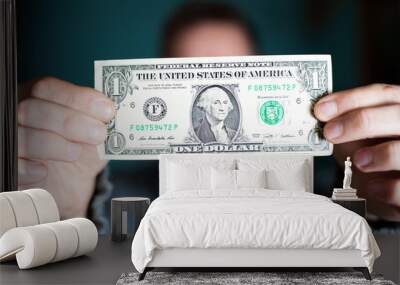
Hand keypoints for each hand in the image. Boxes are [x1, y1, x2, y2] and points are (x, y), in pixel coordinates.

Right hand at [18, 77, 114, 217]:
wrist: (67, 178)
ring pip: (22, 136)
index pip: (49, 88)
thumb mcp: (93, 130)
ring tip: (76, 153)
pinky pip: (13, 164)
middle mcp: (18, 112)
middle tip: (99, 133)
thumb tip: (112, 114)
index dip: (79, 98)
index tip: (107, 110)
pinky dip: (29, 168)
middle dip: (69, 121)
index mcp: (39, 96)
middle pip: (33, 109)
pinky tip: (44, 170)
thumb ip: (99, 120)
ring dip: (54, 145)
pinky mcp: (9, 163)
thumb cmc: (80, 145)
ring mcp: (11, 136)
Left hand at [314, 84, 399, 220]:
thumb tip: (321, 120)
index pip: (382, 94)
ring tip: (359, 161)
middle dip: (362, 121)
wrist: (389, 190)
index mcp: (398, 109)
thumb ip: (343, 127)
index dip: (350, 100)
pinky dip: (386, 187)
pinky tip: (370, 187)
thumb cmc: (373, 157)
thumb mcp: (356, 138)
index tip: (321, 110)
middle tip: (331, 132)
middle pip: (397, 115)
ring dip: (381, 154)